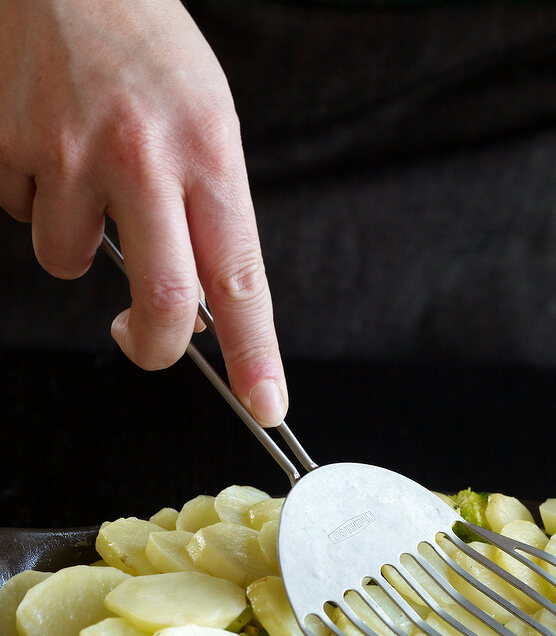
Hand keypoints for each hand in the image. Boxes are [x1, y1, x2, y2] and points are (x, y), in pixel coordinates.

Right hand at [0, 0, 286, 424]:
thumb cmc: (145, 47)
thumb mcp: (206, 119)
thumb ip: (206, 210)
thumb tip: (200, 305)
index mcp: (209, 152)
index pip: (241, 279)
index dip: (255, 354)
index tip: (266, 404)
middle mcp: (143, 157)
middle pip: (162, 304)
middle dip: (154, 346)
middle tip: (143, 341)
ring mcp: (70, 153)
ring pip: (68, 262)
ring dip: (74, 241)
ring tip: (82, 172)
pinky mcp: (10, 145)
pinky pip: (21, 213)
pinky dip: (34, 197)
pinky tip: (46, 142)